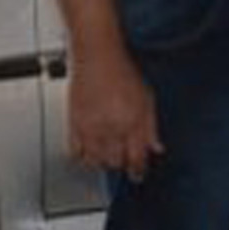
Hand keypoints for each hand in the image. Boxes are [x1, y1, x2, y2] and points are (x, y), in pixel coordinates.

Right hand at [69, 49, 162, 180]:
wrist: (97, 54)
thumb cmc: (123, 70)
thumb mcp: (147, 98)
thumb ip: (151, 127)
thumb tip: (156, 148)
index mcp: (131, 123)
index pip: (135, 159)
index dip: (138, 170)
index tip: (138, 174)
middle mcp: (109, 128)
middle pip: (114, 162)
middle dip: (121, 164)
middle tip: (124, 160)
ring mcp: (89, 127)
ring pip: (94, 161)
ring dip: (102, 163)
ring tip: (107, 156)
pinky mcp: (72, 123)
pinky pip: (74, 152)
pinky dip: (82, 157)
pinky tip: (89, 152)